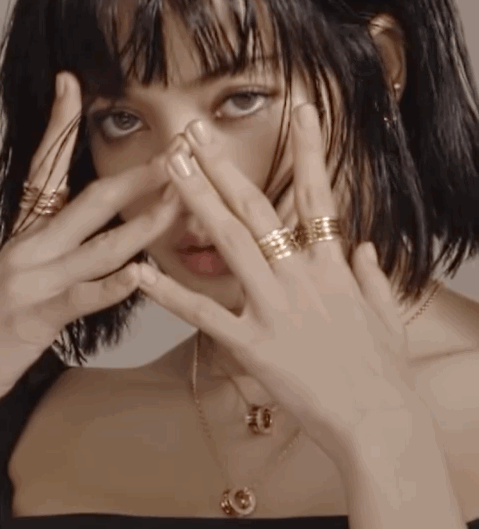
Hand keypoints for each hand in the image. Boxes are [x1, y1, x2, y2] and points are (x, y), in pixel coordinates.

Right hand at [0, 72, 180, 420]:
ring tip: (182, 203)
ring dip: (145, 222)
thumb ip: (50, 252)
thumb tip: (90, 236)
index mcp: (25, 235)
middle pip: (90, 199)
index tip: (73, 84)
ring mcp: (32, 279)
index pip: (44, 170)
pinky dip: (113, 285)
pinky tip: (140, 274)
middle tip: (178, 151)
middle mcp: (29, 247)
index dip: (58, 126)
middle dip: (139, 175)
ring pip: (99, 244)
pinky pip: (83, 295)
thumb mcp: (17, 277)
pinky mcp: (36, 315)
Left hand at [135, 103, 418, 463]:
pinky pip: (205, 314)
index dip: (310, 150)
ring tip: (171, 166)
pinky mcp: (253, 345)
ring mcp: (275, 308)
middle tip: (195, 131)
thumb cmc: (384, 372)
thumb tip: (362, 249)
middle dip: (224, 165)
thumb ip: (371, 277)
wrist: (380, 418)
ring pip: (230, 243)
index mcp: (333, 267)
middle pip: (257, 209)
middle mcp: (301, 276)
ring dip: (197, 200)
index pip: (319, 196)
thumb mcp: (387, 315)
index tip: (301, 110)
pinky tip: (141, 274)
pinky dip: (171, 294)